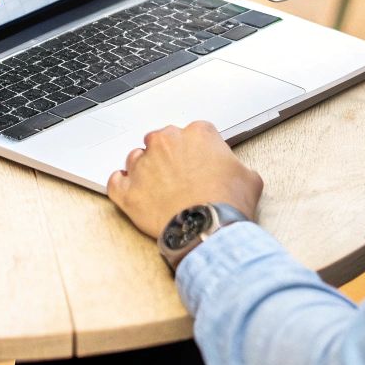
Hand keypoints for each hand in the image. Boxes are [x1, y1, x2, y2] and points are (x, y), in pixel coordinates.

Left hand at [107, 121, 263, 238]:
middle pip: (160, 141)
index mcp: (197, 133)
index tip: (198, 164)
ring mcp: (143, 164)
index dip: (195, 151)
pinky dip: (122, 186)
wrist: (208, 230)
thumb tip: (231, 171)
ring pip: (137, 158)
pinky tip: (133, 192)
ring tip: (159, 190)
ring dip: (145, 171)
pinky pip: (116, 181)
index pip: (192, 134)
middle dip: (168, 157)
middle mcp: (166, 142)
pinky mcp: (128, 189)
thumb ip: (233, 164)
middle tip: (179, 178)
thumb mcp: (248, 177)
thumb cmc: (227, 204)